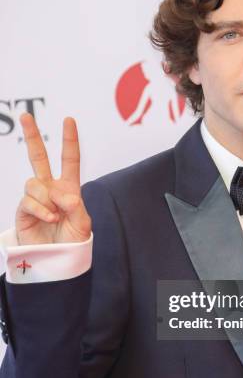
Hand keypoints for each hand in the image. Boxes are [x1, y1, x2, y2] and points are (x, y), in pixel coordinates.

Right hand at [15, 114, 91, 244]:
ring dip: (47, 199)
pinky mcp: (24, 211)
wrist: (58, 261)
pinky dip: (41, 209)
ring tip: (55, 216)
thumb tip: (63, 195)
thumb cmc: (73, 242)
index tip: (69, 120)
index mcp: (68, 188)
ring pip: (34, 183)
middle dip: (32, 136)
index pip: (69, 160)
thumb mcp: (83, 225)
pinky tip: (50, 219)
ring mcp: (36, 199)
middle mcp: (50, 189)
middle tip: (26, 116)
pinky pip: (29, 201)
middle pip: (38, 157)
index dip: (69, 141)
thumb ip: (76, 208)